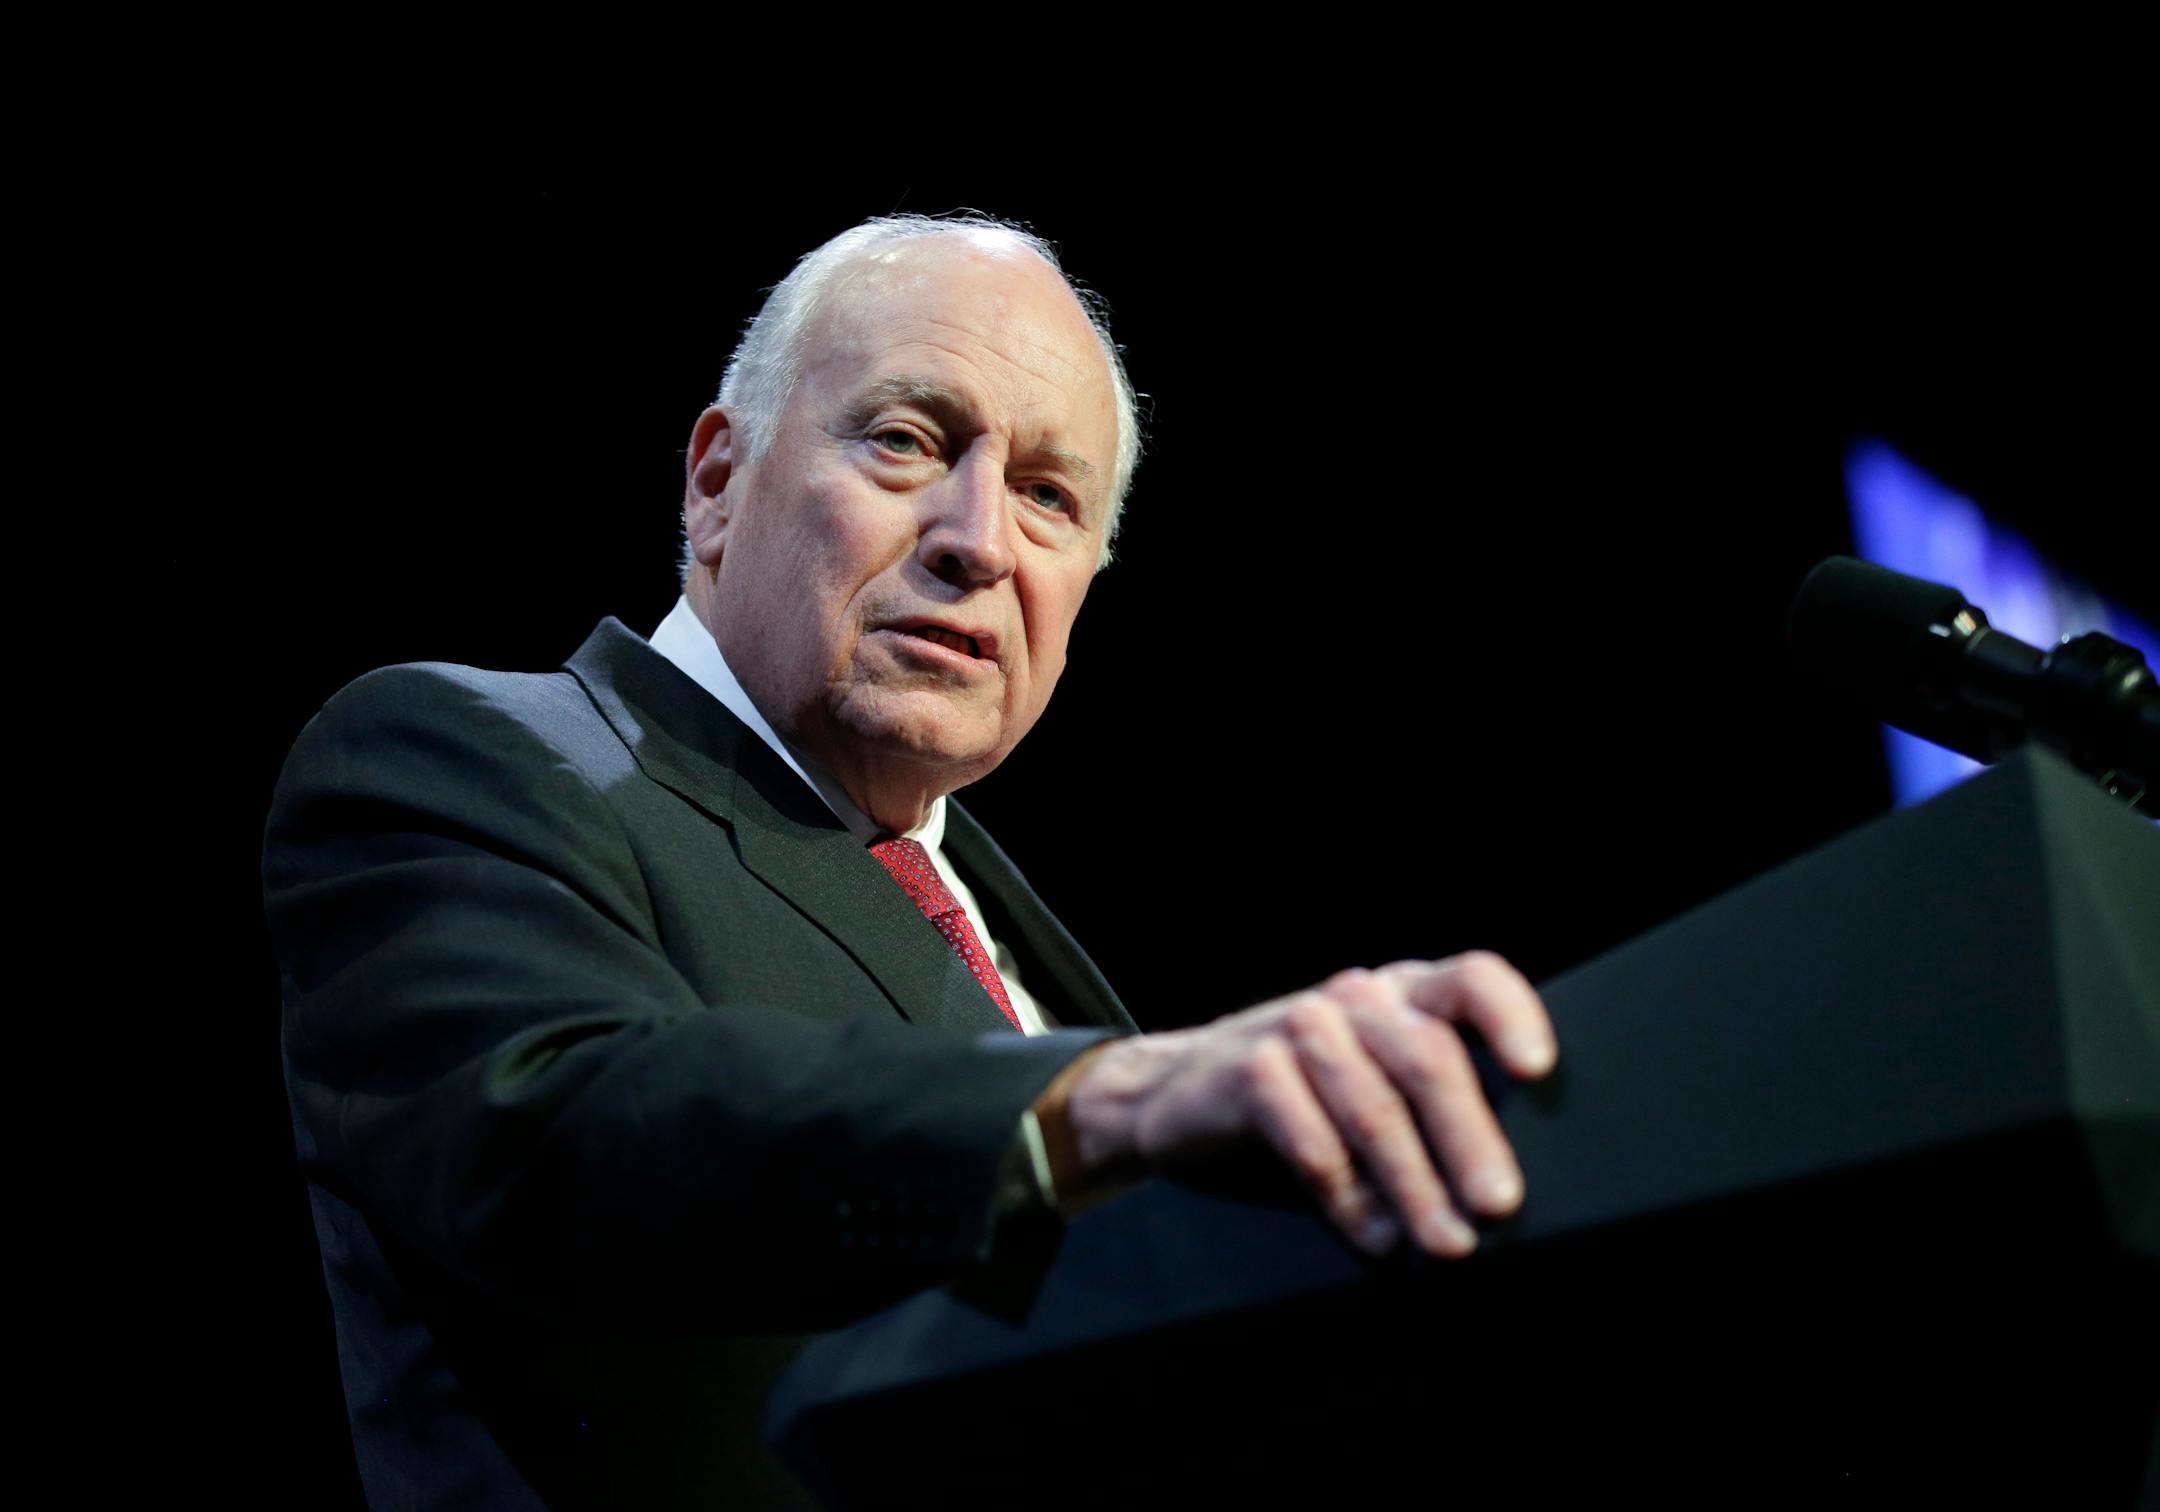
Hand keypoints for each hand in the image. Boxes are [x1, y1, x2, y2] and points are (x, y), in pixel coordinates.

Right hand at [1036, 952, 1555, 1256]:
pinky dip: (1348, 1197)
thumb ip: (1436, 1117)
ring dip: (1413, 1184)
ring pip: (1372, 1105)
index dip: (1511, 1015)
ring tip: (1444, 1244)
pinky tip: (1373, 1238)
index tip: (1537, 1070)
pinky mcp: (1248, 1070)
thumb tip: (1503, 1200)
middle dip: (1469, 1139)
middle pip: (1427, 1057)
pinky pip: (1310, 1140)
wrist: (1175, 1095)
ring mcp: (1299, 1027)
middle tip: (1498, 1206)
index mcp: (1404, 994)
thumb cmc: (1306, 1101)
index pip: (1471, 979)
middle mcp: (1356, 1000)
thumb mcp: (1378, 1087)